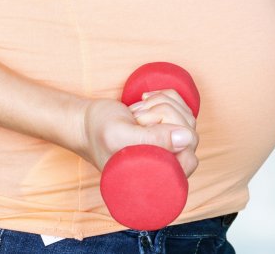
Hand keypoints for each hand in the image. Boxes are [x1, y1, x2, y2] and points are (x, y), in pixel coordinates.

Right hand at [74, 96, 199, 177]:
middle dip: (162, 115)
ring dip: (161, 104)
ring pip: (187, 116)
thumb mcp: (120, 135)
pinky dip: (164, 96)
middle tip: (137, 118)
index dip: (171, 137)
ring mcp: (171, 144)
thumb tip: (187, 138)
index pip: (189, 159)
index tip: (143, 126)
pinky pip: (182, 104)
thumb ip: (152, 139)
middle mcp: (168, 163)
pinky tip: (146, 101)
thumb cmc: (97, 133)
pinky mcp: (169, 125)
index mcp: (158, 177)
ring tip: (137, 112)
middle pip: (189, 132)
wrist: (84, 122)